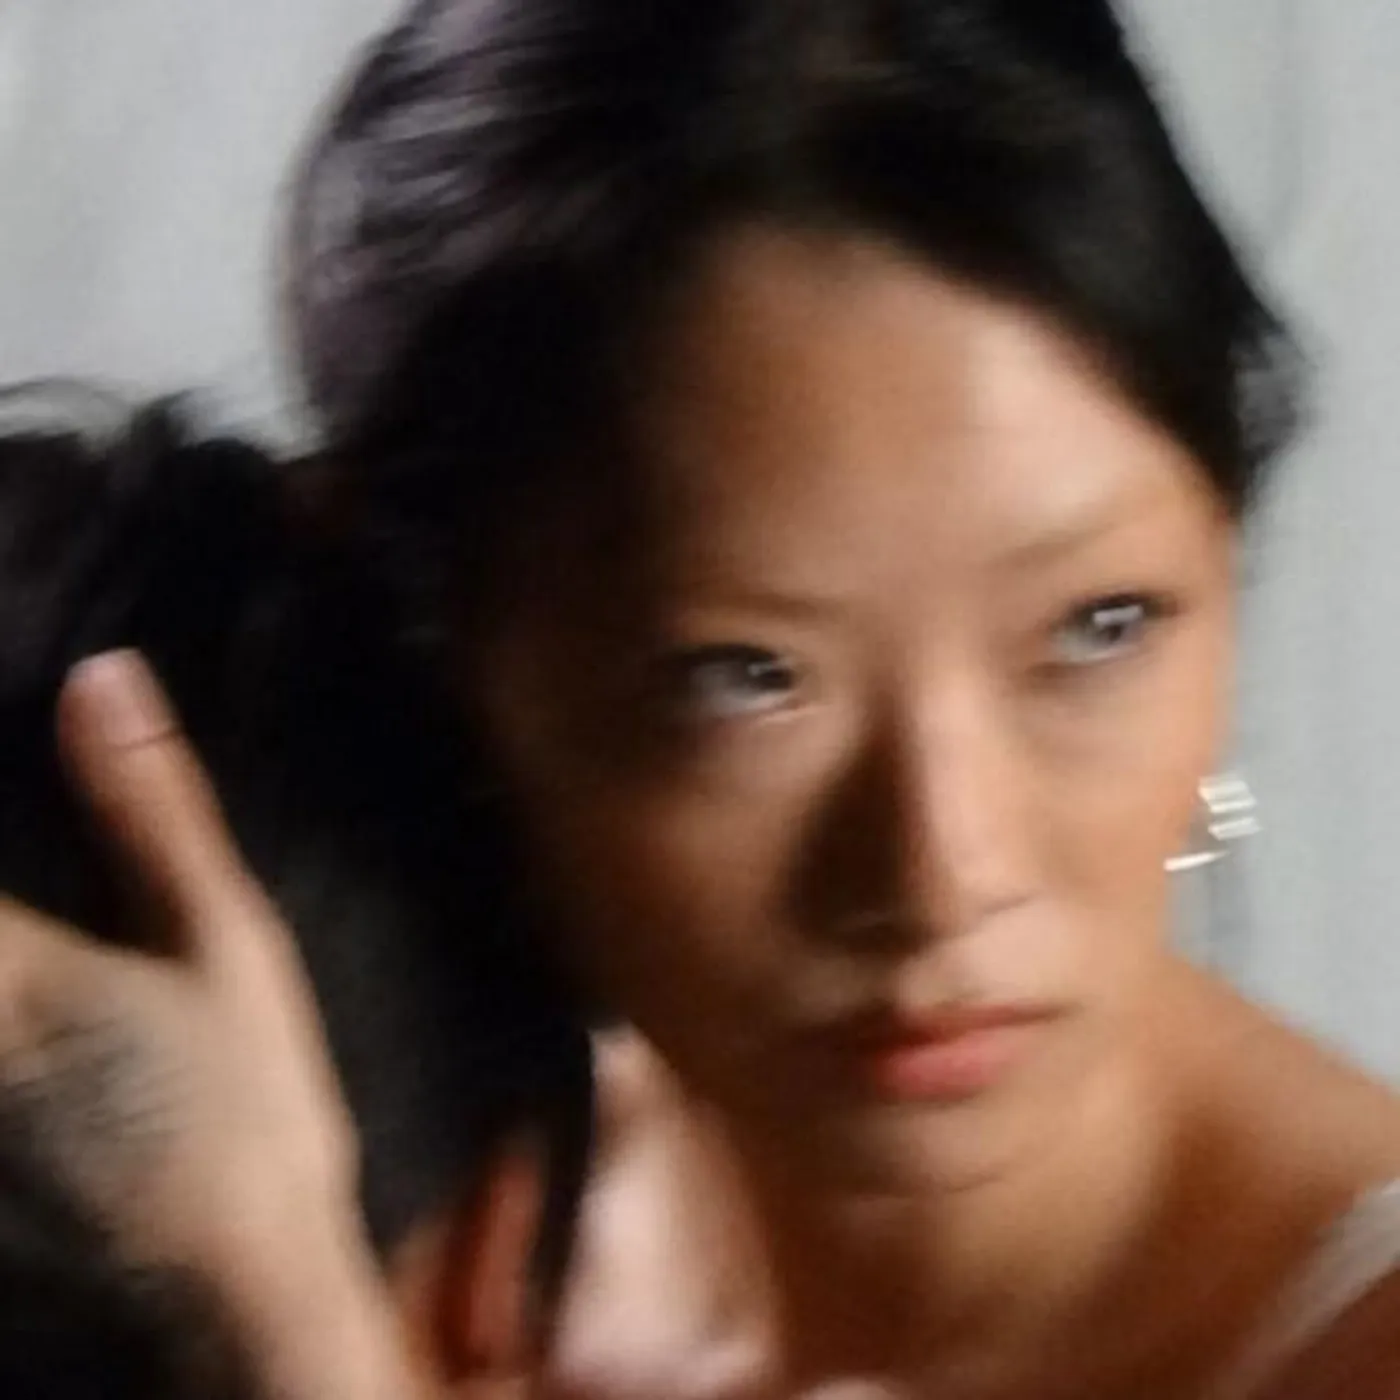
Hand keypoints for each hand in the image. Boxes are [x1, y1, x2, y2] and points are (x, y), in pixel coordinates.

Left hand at [0, 649, 433, 1397]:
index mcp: (3, 968)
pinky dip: (9, 1005)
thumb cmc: (244, 1101)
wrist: (230, 1285)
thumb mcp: (227, 942)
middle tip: (45, 905)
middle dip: (4, 890)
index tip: (1, 775)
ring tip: (51, 961)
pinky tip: (45, 1016)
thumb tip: (100, 677)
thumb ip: (152, 809)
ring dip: (9, 942)